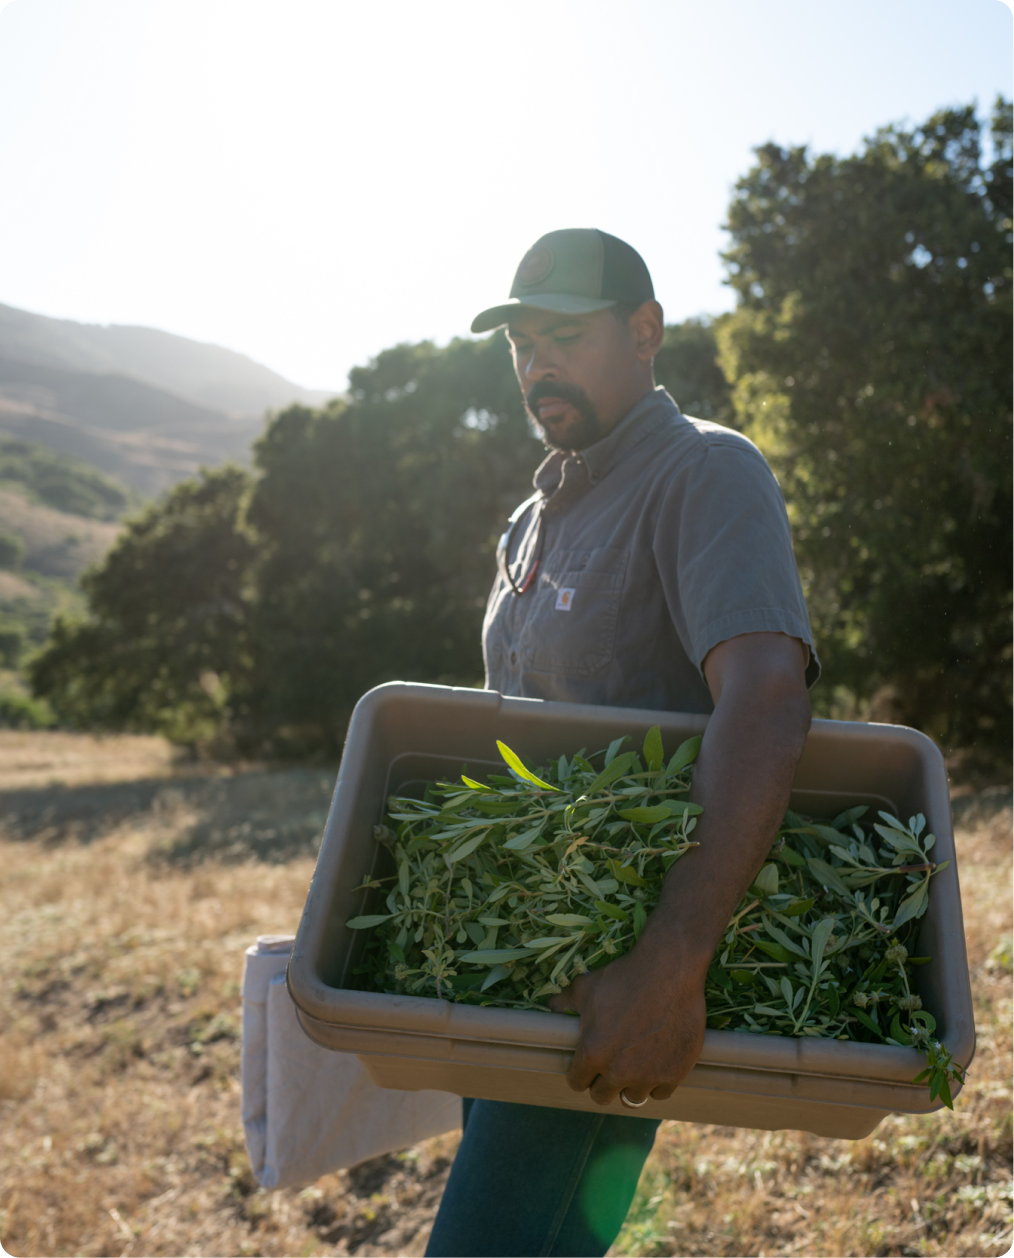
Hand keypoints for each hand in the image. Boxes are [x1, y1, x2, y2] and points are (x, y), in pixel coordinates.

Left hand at [548, 938, 706, 1105]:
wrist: (670, 970)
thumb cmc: (624, 976)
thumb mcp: (587, 986)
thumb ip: (565, 1000)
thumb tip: (551, 1006)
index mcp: (593, 1053)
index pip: (576, 1082)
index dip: (579, 1073)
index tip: (586, 1066)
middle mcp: (618, 1071)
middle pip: (601, 1096)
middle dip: (602, 1082)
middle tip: (609, 1065)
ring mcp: (648, 1076)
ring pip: (631, 1098)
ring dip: (629, 1085)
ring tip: (633, 1067)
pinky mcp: (674, 1074)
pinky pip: (660, 1093)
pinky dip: (657, 1081)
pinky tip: (656, 1063)